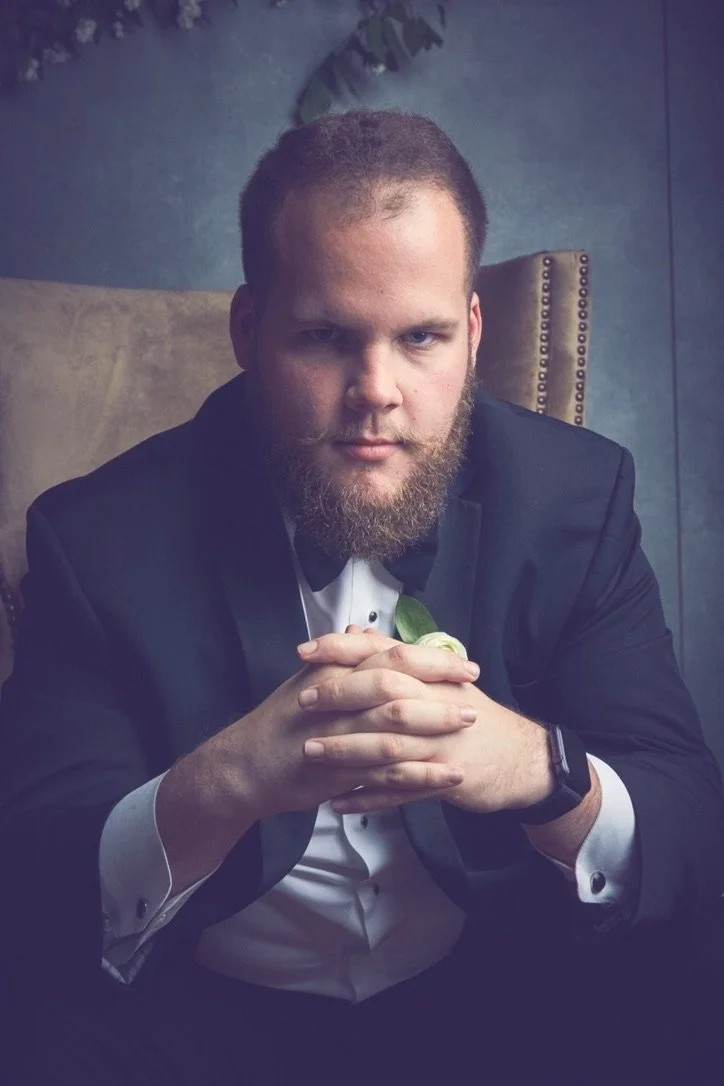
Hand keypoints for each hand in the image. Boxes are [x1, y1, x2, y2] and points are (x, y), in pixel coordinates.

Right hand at [203, 630, 477, 822]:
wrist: (245, 766)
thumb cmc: (281, 722)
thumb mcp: (309, 681)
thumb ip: (340, 658)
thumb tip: (361, 633)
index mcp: (334, 672)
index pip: (391, 655)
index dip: (432, 659)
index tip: (465, 663)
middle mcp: (336, 698)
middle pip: (397, 685)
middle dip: (440, 688)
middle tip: (475, 693)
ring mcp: (337, 736)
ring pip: (395, 727)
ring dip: (436, 726)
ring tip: (470, 726)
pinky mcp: (338, 773)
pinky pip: (387, 774)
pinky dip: (422, 775)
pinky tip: (449, 776)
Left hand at [297, 632, 553, 815]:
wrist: (522, 758)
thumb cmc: (470, 716)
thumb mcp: (438, 681)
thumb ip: (394, 658)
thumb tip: (355, 632)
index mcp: (431, 678)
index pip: (384, 653)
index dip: (344, 649)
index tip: (306, 649)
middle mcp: (435, 705)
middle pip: (383, 693)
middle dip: (340, 695)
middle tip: (302, 699)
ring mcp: (440, 743)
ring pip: (387, 744)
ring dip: (346, 750)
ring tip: (310, 753)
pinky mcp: (445, 779)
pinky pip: (399, 791)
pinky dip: (367, 798)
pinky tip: (338, 803)